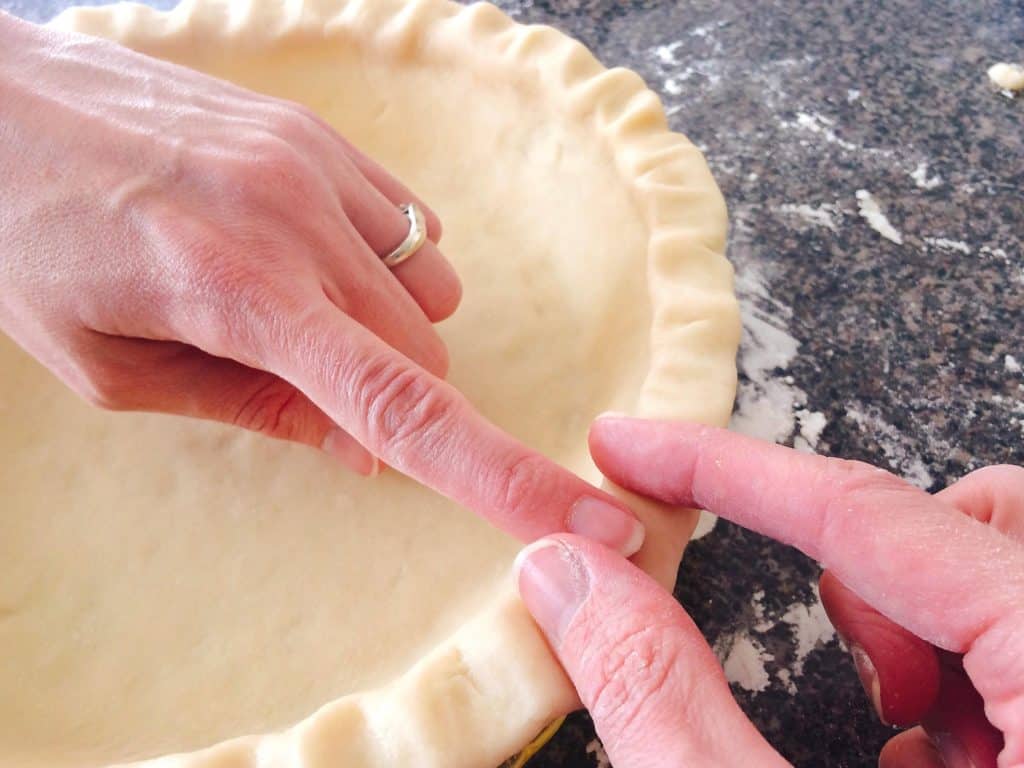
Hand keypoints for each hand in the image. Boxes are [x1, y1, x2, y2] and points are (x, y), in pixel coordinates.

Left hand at [0, 14, 642, 553]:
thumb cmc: (25, 246)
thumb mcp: (114, 367)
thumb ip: (256, 407)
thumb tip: (364, 450)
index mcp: (237, 295)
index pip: (401, 404)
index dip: (501, 474)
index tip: (586, 517)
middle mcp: (297, 221)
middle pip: (426, 349)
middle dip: (388, 389)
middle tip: (303, 379)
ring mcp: (315, 165)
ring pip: (431, 287)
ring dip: (389, 324)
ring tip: (296, 305)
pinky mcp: (318, 134)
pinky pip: (412, 224)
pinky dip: (385, 263)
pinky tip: (311, 252)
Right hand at [516, 417, 1023, 766]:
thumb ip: (656, 695)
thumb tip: (565, 575)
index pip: (865, 510)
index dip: (722, 471)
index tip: (628, 448)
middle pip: (980, 515)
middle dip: (879, 572)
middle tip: (860, 675)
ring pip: (1001, 579)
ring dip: (922, 644)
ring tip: (900, 752)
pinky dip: (967, 690)